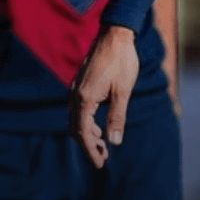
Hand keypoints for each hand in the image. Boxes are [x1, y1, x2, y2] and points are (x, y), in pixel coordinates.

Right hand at [71, 25, 139, 168]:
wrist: (115, 34)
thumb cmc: (122, 61)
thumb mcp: (123, 91)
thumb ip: (117, 117)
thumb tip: (115, 141)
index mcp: (84, 99)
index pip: (83, 133)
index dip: (90, 150)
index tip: (100, 164)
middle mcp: (75, 95)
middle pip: (76, 128)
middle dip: (88, 145)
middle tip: (103, 159)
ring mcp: (76, 88)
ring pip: (76, 119)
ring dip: (88, 134)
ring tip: (104, 145)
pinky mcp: (80, 83)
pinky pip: (78, 109)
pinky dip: (87, 121)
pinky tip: (100, 125)